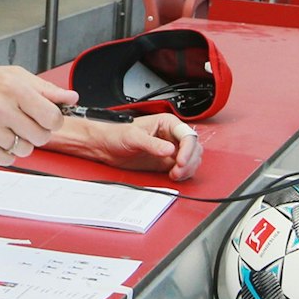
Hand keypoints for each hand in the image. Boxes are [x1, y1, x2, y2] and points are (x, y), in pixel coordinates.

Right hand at [0, 65, 76, 165]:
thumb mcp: (9, 75)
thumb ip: (43, 88)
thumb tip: (71, 98)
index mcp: (12, 87)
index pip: (53, 117)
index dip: (53, 120)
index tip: (45, 118)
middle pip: (42, 137)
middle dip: (36, 132)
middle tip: (21, 123)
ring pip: (25, 151)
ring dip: (19, 143)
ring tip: (3, 128)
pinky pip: (7, 160)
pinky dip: (4, 152)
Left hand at [62, 114, 202, 180]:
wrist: (104, 145)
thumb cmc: (115, 134)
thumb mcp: (133, 137)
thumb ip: (151, 144)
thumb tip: (169, 150)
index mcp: (167, 123)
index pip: (187, 136)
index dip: (188, 150)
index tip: (181, 161)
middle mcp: (171, 135)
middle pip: (194, 148)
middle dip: (189, 161)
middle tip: (178, 170)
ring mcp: (170, 149)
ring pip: (192, 159)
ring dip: (188, 169)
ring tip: (174, 174)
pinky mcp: (166, 161)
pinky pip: (183, 168)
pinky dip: (183, 174)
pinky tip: (173, 176)